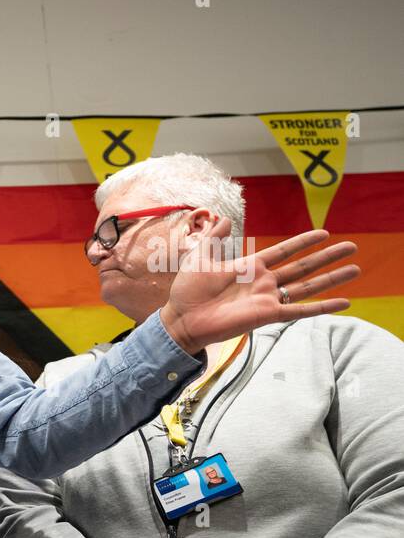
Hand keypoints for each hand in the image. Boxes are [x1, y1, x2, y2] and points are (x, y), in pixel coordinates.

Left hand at [159, 218, 358, 354]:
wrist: (181, 318)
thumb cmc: (188, 290)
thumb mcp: (200, 257)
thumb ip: (214, 239)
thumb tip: (225, 218)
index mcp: (250, 267)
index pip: (284, 250)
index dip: (303, 242)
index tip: (323, 233)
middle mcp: (264, 282)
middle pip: (303, 266)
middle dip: (327, 257)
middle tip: (352, 246)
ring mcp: (268, 299)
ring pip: (307, 286)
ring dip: (332, 278)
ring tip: (356, 269)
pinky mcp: (267, 315)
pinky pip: (300, 310)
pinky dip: (322, 307)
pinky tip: (344, 302)